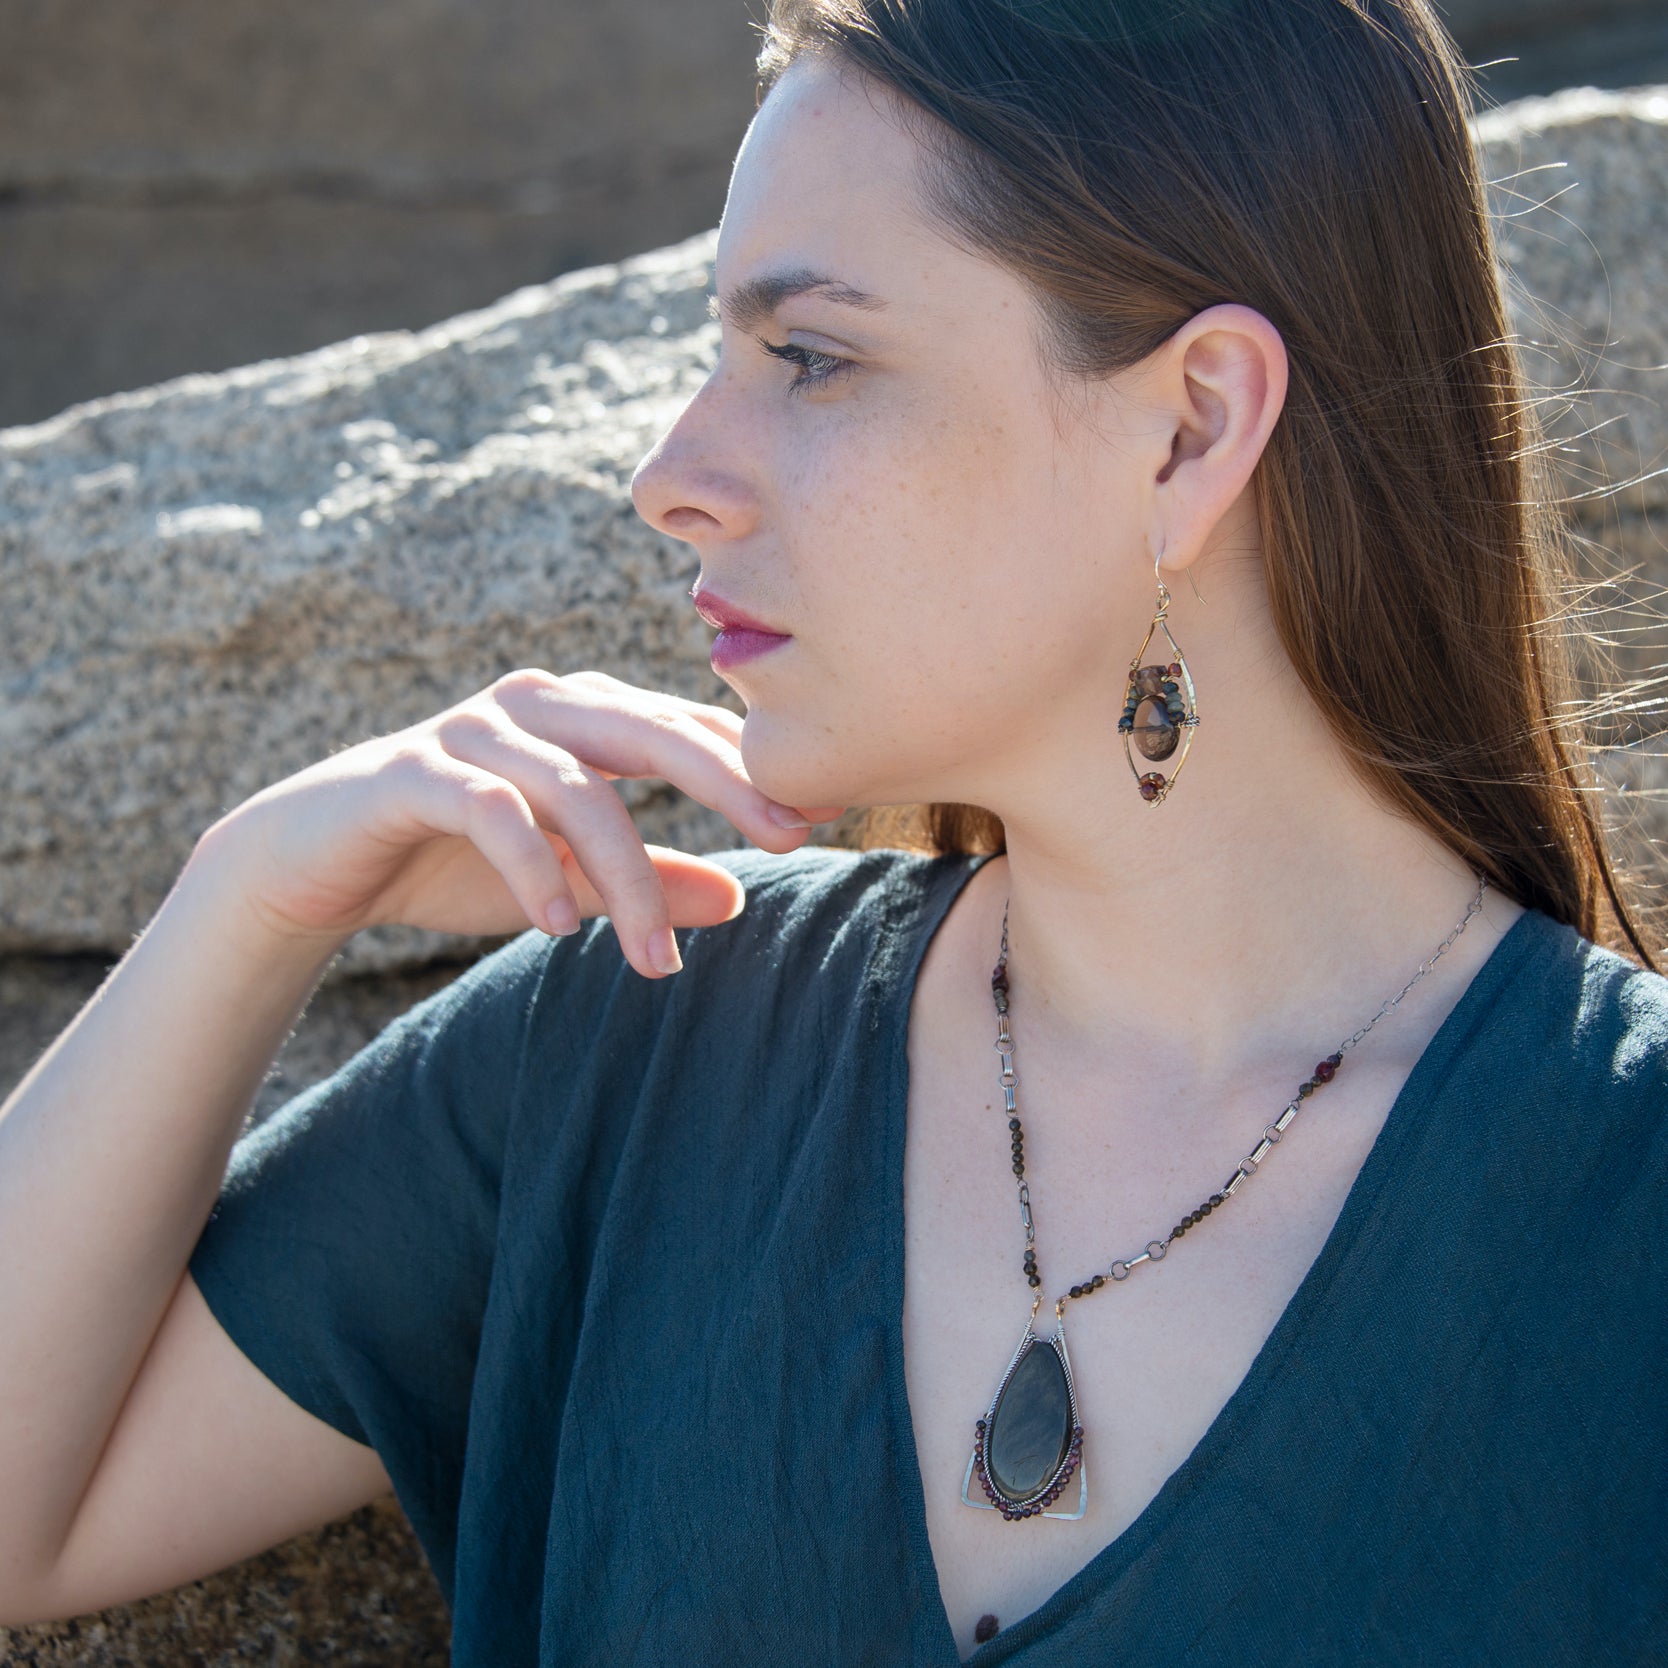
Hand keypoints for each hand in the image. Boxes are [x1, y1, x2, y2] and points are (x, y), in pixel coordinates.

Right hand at [190, 670, 846, 977]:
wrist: (311, 864)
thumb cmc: (449, 861)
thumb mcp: (566, 880)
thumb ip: (645, 881)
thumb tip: (738, 900)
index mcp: (578, 715)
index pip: (685, 728)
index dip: (754, 768)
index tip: (824, 815)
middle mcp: (534, 705)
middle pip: (649, 732)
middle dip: (728, 785)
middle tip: (793, 840)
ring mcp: (472, 731)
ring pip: (577, 788)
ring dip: (625, 878)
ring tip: (653, 965)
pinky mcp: (414, 771)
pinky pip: (491, 812)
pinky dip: (532, 869)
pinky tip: (559, 928)